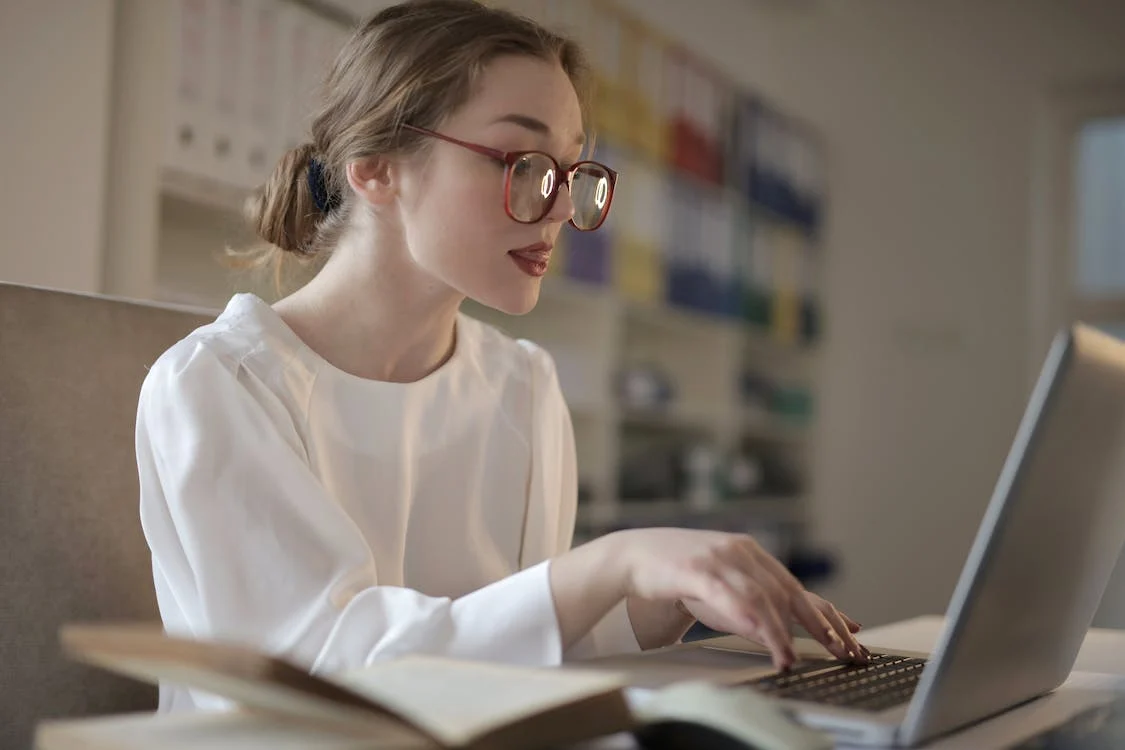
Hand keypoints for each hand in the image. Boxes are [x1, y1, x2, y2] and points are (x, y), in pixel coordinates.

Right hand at [614, 527, 866, 669]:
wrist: (632, 555)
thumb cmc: (678, 574)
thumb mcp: (722, 588)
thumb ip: (750, 604)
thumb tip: (780, 633)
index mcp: (750, 552)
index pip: (794, 586)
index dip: (823, 612)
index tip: (847, 635)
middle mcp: (739, 551)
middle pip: (786, 591)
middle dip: (815, 624)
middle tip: (836, 650)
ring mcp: (718, 558)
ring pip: (760, 596)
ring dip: (779, 630)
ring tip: (789, 657)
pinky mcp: (694, 568)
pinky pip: (727, 594)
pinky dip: (747, 616)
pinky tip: (760, 633)